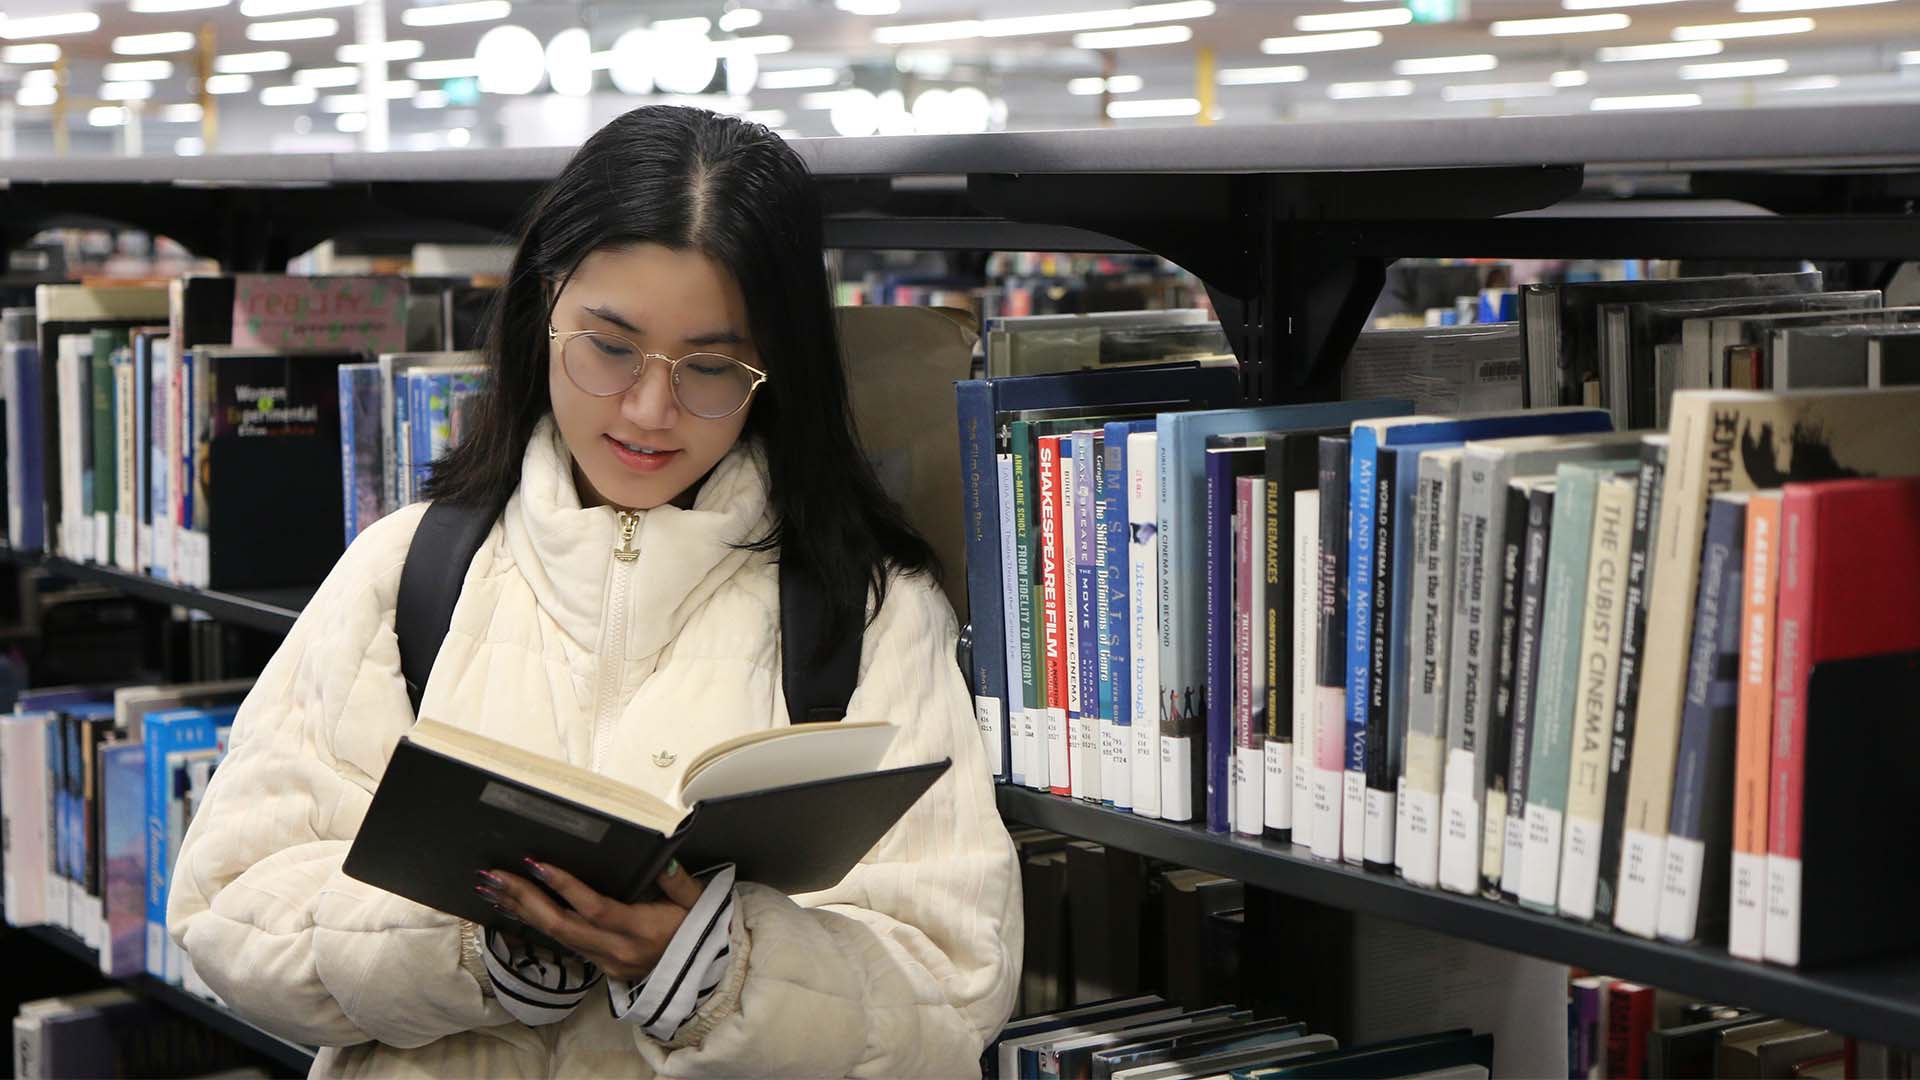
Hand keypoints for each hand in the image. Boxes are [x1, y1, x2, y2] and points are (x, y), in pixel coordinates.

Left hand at [476, 859, 704, 980]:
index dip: (565, 887)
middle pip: (562, 926)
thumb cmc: (698, 931)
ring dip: (522, 911)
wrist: (702, 975)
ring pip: (556, 937)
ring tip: (493, 888)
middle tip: (496, 876)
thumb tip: (665, 858)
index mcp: (641, 930)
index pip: (595, 909)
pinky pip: (564, 943)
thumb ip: (679, 882)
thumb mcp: (698, 903)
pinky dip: (537, 923)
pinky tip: (516, 907)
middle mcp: (617, 950)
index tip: (537, 865)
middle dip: (525, 899)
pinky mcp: (601, 966)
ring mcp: (606, 962)